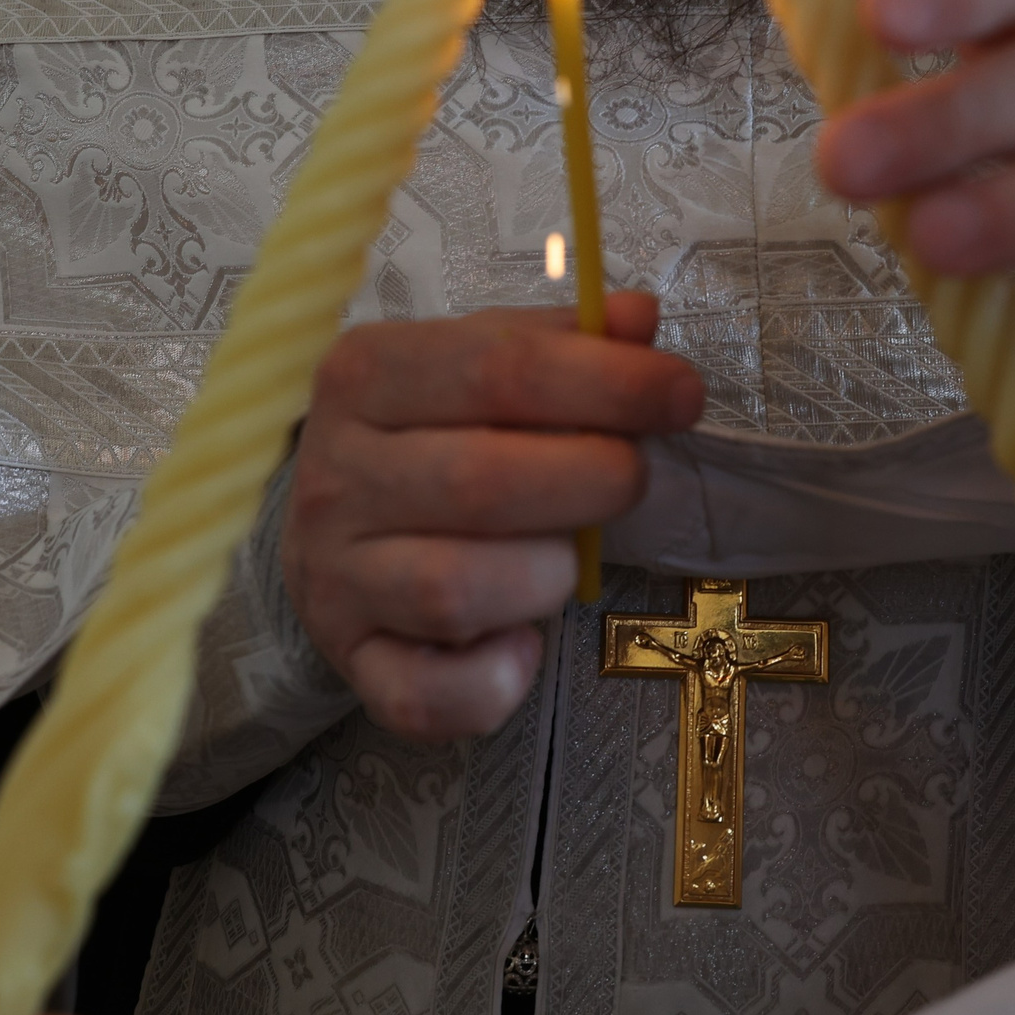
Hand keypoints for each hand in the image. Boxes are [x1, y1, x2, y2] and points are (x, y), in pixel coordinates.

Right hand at [286, 293, 704, 740]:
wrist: (332, 528)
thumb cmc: (429, 433)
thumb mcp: (480, 363)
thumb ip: (561, 342)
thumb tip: (639, 319)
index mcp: (364, 375)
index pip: (495, 369)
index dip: (606, 383)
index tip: (682, 394)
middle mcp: (334, 475)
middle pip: (480, 481)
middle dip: (592, 480)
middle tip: (629, 478)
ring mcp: (332, 576)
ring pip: (454, 589)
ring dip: (545, 576)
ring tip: (564, 555)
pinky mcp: (350, 661)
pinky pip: (427, 695)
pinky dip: (493, 681)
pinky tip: (522, 645)